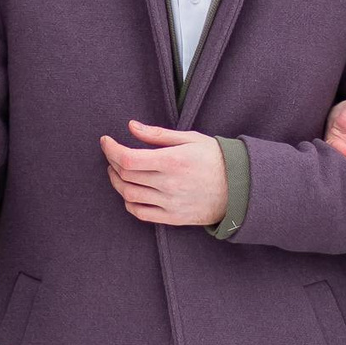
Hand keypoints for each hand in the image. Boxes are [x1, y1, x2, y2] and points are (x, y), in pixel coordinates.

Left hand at [98, 120, 229, 227]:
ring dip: (116, 182)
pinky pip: (140, 213)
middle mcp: (169, 184)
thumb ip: (157, 134)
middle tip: (112, 153)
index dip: (111, 149)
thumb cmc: (215, 158)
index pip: (128, 158)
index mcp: (172, 161)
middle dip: (112, 161)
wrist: (240, 188)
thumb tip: (131, 126)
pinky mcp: (173, 218)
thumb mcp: (189, 138)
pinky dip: (128, 201)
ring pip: (129, 194)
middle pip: (125, 175)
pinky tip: (129, 191)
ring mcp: (170, 203)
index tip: (106, 141)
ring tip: (116, 171)